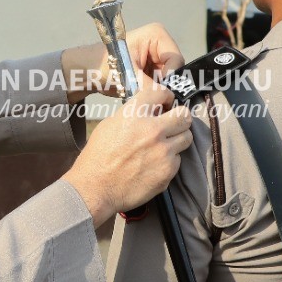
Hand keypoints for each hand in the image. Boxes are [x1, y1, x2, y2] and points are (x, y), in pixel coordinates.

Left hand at [61, 23, 184, 100]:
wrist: (87, 71)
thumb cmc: (102, 65)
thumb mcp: (127, 75)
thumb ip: (149, 86)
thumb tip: (166, 97)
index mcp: (156, 34)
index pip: (176, 59)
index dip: (171, 78)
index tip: (159, 92)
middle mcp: (160, 43)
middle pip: (175, 70)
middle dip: (164, 85)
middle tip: (151, 97)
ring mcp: (157, 56)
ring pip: (169, 79)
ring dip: (159, 90)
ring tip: (144, 96)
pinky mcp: (153, 68)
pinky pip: (162, 84)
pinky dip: (154, 92)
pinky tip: (143, 96)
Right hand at [63, 80, 191, 224]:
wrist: (95, 188)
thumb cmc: (97, 158)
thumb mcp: (109, 125)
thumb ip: (132, 114)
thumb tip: (150, 111)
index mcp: (135, 114)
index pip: (162, 92)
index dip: (167, 96)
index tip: (167, 102)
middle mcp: (152, 129)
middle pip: (184, 115)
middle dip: (180, 117)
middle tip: (174, 123)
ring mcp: (163, 151)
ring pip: (187, 137)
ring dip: (178, 139)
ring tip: (164, 145)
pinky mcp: (168, 170)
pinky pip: (178, 160)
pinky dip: (169, 161)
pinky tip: (154, 165)